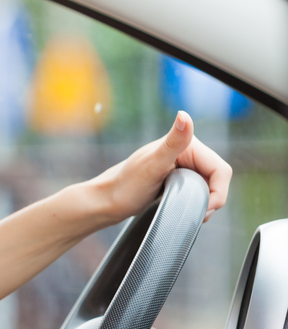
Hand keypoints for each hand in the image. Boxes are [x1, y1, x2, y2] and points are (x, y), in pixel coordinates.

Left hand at [92, 111, 231, 223]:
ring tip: (188, 211)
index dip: (218, 191)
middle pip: (217, 179)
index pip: (221, 170)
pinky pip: (200, 193)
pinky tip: (184, 209)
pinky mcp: (179, 180)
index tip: (206, 208)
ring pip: (211, 187)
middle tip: (197, 213)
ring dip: (206, 203)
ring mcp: (184, 167)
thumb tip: (184, 115)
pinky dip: (198, 204)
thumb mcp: (153, 165)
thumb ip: (173, 142)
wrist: (107, 201)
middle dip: (212, 199)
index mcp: (186, 144)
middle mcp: (187, 152)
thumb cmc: (126, 185)